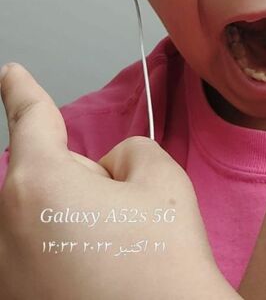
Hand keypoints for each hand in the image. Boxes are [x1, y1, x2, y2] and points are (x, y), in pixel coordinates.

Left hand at [0, 63, 237, 299]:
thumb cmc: (163, 263)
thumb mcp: (159, 177)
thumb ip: (125, 151)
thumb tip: (105, 174)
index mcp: (37, 187)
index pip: (29, 121)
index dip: (22, 91)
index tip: (10, 73)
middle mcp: (6, 233)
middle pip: (41, 179)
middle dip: (77, 181)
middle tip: (124, 214)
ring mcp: (7, 276)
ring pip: (41, 221)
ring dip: (72, 222)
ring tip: (117, 256)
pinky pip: (39, 258)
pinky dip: (66, 257)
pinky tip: (102, 278)